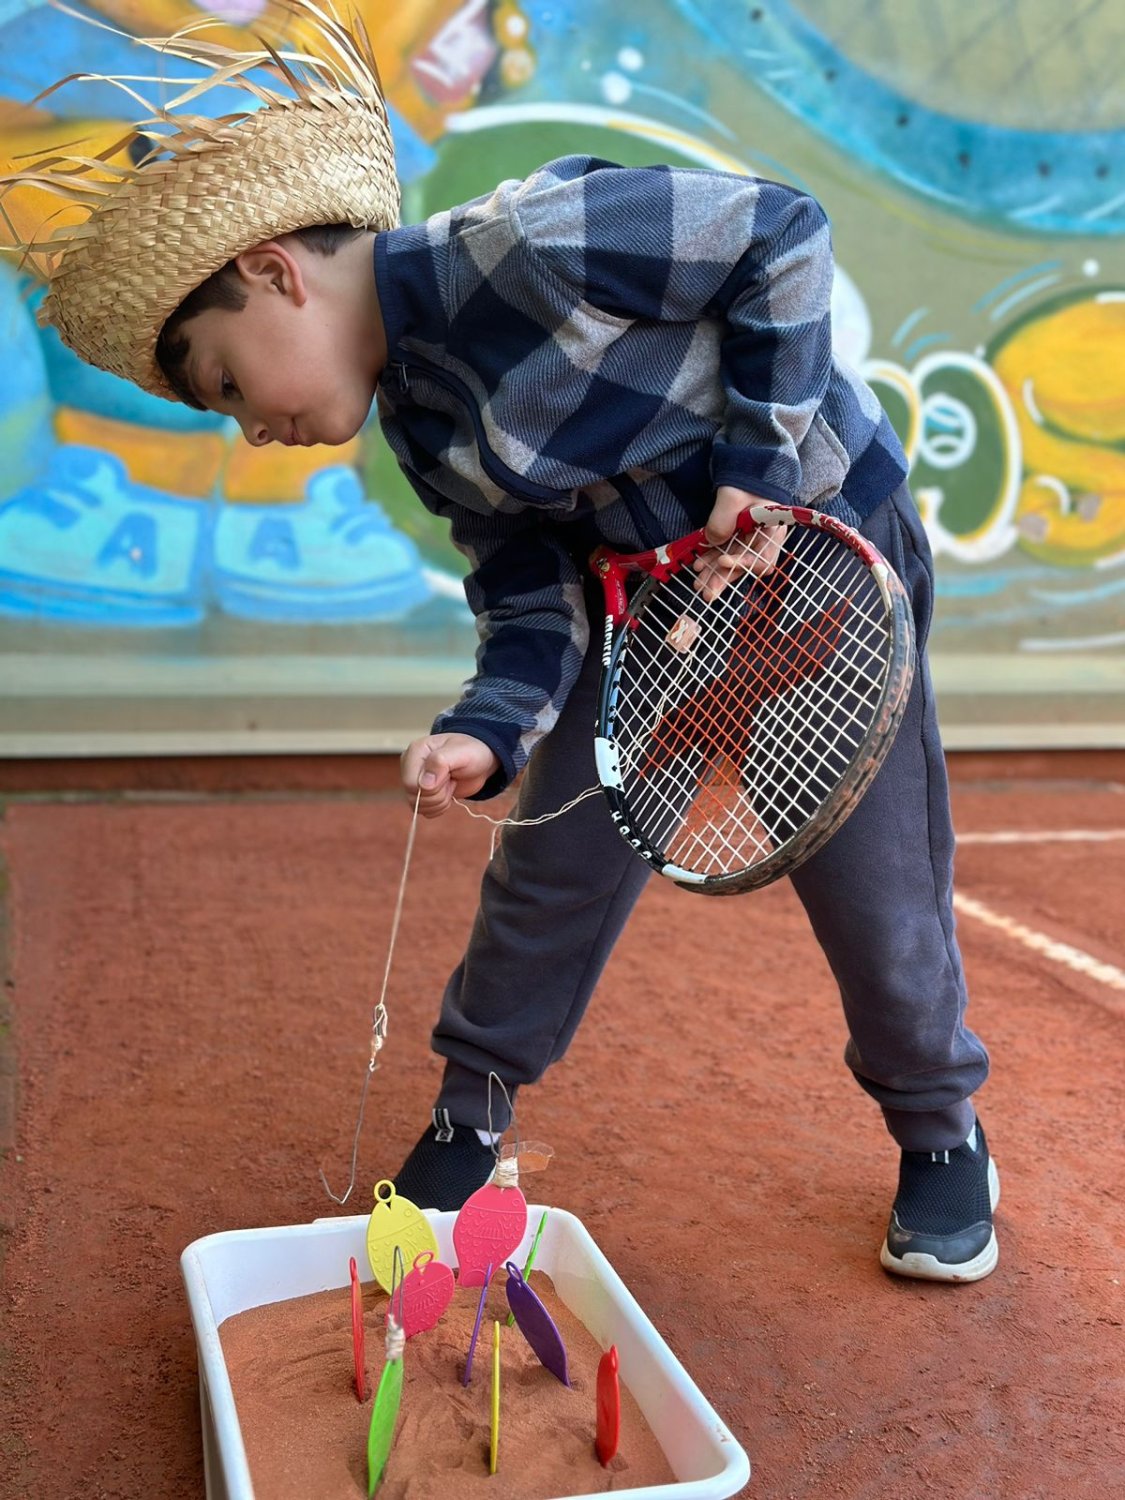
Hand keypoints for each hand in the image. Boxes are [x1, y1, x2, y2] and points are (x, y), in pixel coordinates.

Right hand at [400, 732, 500, 818]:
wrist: (479, 762)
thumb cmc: (471, 752)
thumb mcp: (461, 753)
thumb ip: (440, 763)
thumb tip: (424, 784)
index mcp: (416, 751)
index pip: (410, 783)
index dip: (432, 787)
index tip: (449, 775)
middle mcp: (410, 766)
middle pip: (414, 796)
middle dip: (438, 794)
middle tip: (451, 779)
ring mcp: (415, 781)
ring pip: (419, 806)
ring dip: (441, 801)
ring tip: (450, 784)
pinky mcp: (422, 793)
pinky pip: (424, 811)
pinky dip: (440, 807)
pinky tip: (448, 792)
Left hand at [692, 485, 787, 600]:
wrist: (747, 467)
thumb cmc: (747, 480)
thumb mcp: (733, 497)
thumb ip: (722, 520)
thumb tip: (712, 541)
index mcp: (771, 531)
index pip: (762, 558)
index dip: (743, 564)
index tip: (723, 560)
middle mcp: (761, 540)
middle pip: (744, 566)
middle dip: (724, 579)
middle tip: (707, 592)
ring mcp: (748, 540)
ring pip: (732, 563)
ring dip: (715, 574)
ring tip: (698, 584)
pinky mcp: (736, 537)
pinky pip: (724, 553)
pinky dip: (712, 561)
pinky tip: (698, 566)